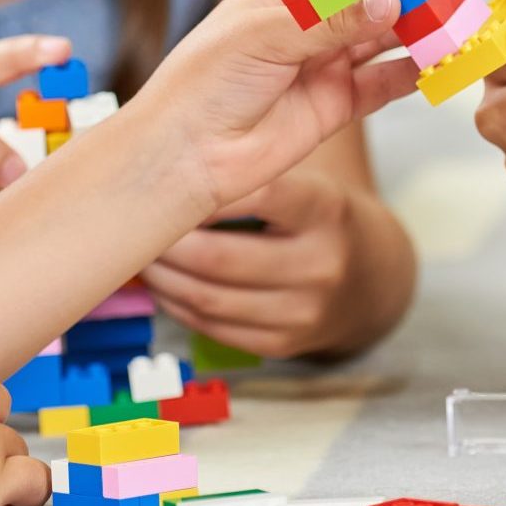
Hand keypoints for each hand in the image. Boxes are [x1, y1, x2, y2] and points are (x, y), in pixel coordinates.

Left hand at [132, 0, 418, 214]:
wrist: (188, 156)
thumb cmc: (203, 83)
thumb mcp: (266, 33)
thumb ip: (331, 18)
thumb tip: (387, 0)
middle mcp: (307, 24)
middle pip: (369, 0)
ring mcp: (323, 64)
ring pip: (382, 39)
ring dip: (416, 31)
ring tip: (451, 22)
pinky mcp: (335, 104)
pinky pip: (383, 84)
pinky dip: (411, 74)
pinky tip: (435, 64)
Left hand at [142, 171, 410, 358]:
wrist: (373, 274)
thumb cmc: (318, 213)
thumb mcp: (309, 179)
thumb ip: (256, 171)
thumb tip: (167, 161)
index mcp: (325, 209)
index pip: (255, 197)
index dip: (199, 195)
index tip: (162, 182)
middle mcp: (321, 263)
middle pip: (219, 258)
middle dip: (166, 244)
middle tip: (132, 225)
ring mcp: (305, 311)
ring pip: (210, 299)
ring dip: (163, 280)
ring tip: (141, 257)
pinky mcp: (286, 344)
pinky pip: (215, 328)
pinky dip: (180, 306)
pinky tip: (165, 285)